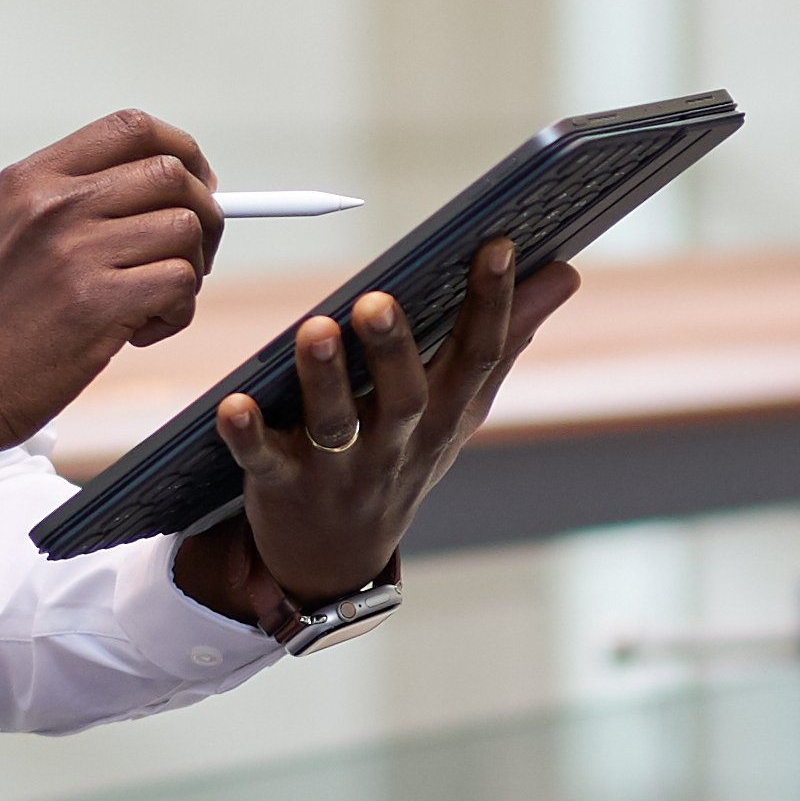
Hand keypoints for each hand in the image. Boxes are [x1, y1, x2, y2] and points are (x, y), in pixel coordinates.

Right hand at [0, 111, 220, 473]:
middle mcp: (54, 203)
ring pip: (185, 230)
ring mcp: (76, 251)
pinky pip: (181, 283)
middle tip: (188, 257)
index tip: (194, 186)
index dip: (181, 152)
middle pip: (173, 174)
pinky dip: (177, 313)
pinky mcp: (97, 304)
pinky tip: (138, 333)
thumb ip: (70, 202)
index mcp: (30, 178)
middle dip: (202, 215)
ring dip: (187, 272)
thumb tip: (164, 188)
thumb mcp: (6, 231)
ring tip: (147, 305)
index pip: (132, 128)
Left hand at [178, 237, 579, 613]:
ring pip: (335, 425)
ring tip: (315, 330)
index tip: (498, 244)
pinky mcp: (282, 485)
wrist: (337, 556)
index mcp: (444, 416)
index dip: (493, 303)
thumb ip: (505, 340)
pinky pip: (264, 461)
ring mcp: (339, 470)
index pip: (478, 358)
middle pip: (405, 397)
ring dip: (324, 379)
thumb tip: (565, 273)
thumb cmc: (403, 454)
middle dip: (393, 349)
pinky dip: (248, 435)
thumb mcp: (459, 407)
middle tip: (377, 299)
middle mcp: (397, 444)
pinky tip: (234, 404)